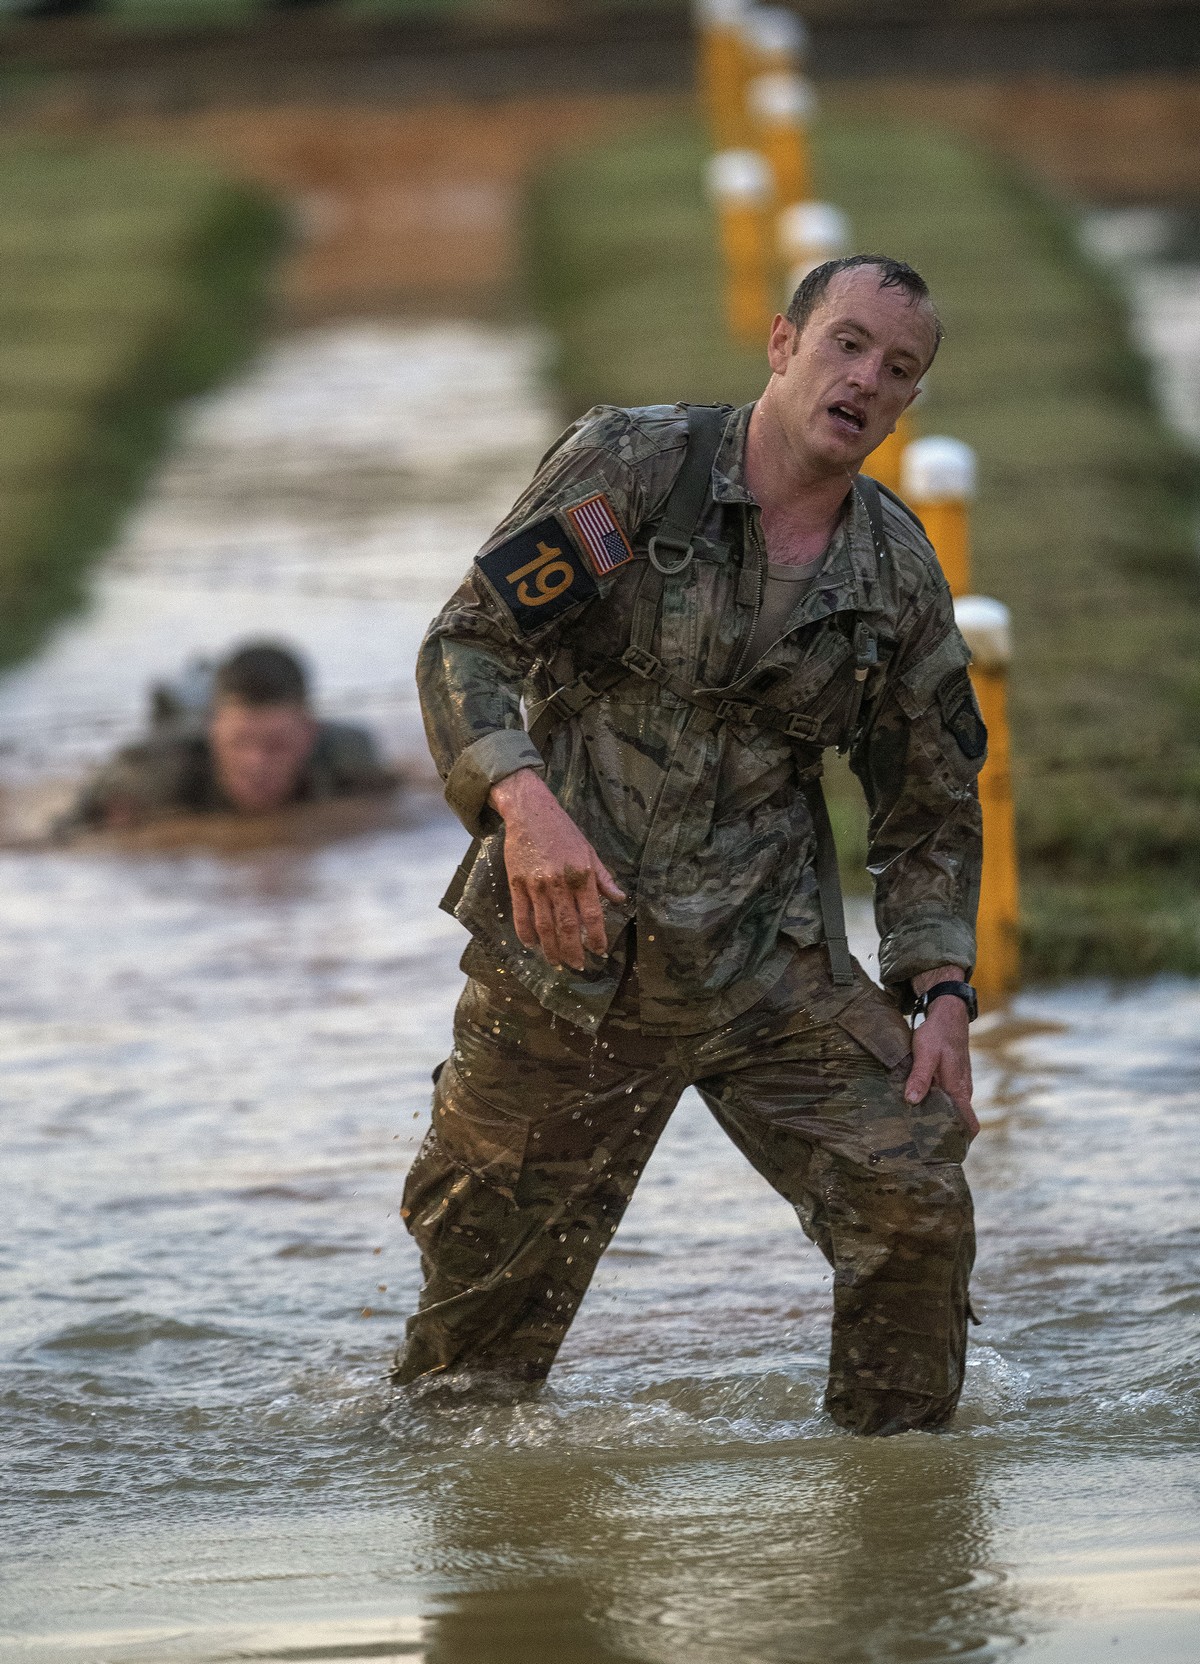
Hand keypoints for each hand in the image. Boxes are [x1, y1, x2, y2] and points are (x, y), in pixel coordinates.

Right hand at [489, 768, 625, 971]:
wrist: (530, 811)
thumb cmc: (563, 831)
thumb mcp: (589, 851)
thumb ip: (604, 879)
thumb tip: (620, 900)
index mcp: (581, 875)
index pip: (591, 914)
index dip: (595, 936)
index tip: (598, 951)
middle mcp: (559, 882)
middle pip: (566, 925)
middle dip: (573, 950)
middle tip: (577, 966)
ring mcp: (536, 884)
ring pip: (544, 925)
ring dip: (551, 948)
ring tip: (557, 962)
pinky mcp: (516, 883)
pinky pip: (521, 914)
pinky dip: (526, 932)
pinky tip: (532, 945)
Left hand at [905, 965, 977, 1137]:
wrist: (948, 1013)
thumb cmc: (937, 1033)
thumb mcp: (925, 1054)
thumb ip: (919, 1077)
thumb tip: (911, 1101)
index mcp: (958, 1089)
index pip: (969, 1124)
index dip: (961, 1140)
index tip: (945, 1152)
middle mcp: (963, 1090)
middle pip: (959, 1121)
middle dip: (944, 1132)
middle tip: (920, 1144)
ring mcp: (959, 1084)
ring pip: (953, 1109)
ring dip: (939, 1118)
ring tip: (916, 1129)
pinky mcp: (953, 1078)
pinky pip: (948, 1098)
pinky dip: (937, 1105)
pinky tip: (919, 1106)